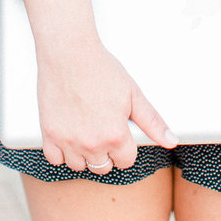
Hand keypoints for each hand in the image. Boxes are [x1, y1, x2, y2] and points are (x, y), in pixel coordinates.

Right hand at [35, 39, 177, 171]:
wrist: (70, 53)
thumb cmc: (101, 69)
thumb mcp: (133, 94)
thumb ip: (152, 122)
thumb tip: (171, 141)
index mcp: (115, 135)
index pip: (126, 162)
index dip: (126, 148)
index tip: (121, 133)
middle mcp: (92, 143)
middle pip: (103, 167)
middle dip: (106, 152)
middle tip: (103, 128)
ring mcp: (68, 141)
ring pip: (79, 165)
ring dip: (84, 154)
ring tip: (86, 130)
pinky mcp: (49, 134)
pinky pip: (55, 159)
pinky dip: (61, 151)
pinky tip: (69, 135)